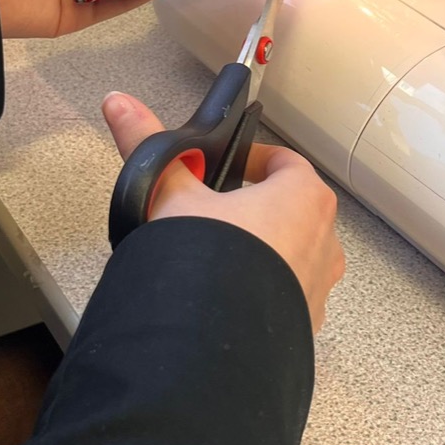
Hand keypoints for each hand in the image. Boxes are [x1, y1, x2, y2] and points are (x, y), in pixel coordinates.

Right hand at [102, 93, 343, 333]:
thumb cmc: (214, 258)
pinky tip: (225, 294)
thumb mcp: (173, 195)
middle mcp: (324, 240)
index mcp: (304, 197)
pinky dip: (262, 288)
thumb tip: (120, 104)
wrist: (218, 341)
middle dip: (255, 207)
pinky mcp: (305, 322)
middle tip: (215, 212)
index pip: (285, 162)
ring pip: (292, 253)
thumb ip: (146, 145)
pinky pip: (287, 293)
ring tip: (217, 256)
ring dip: (262, 250)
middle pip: (291, 209)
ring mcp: (319, 285)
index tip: (227, 167)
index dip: (253, 160)